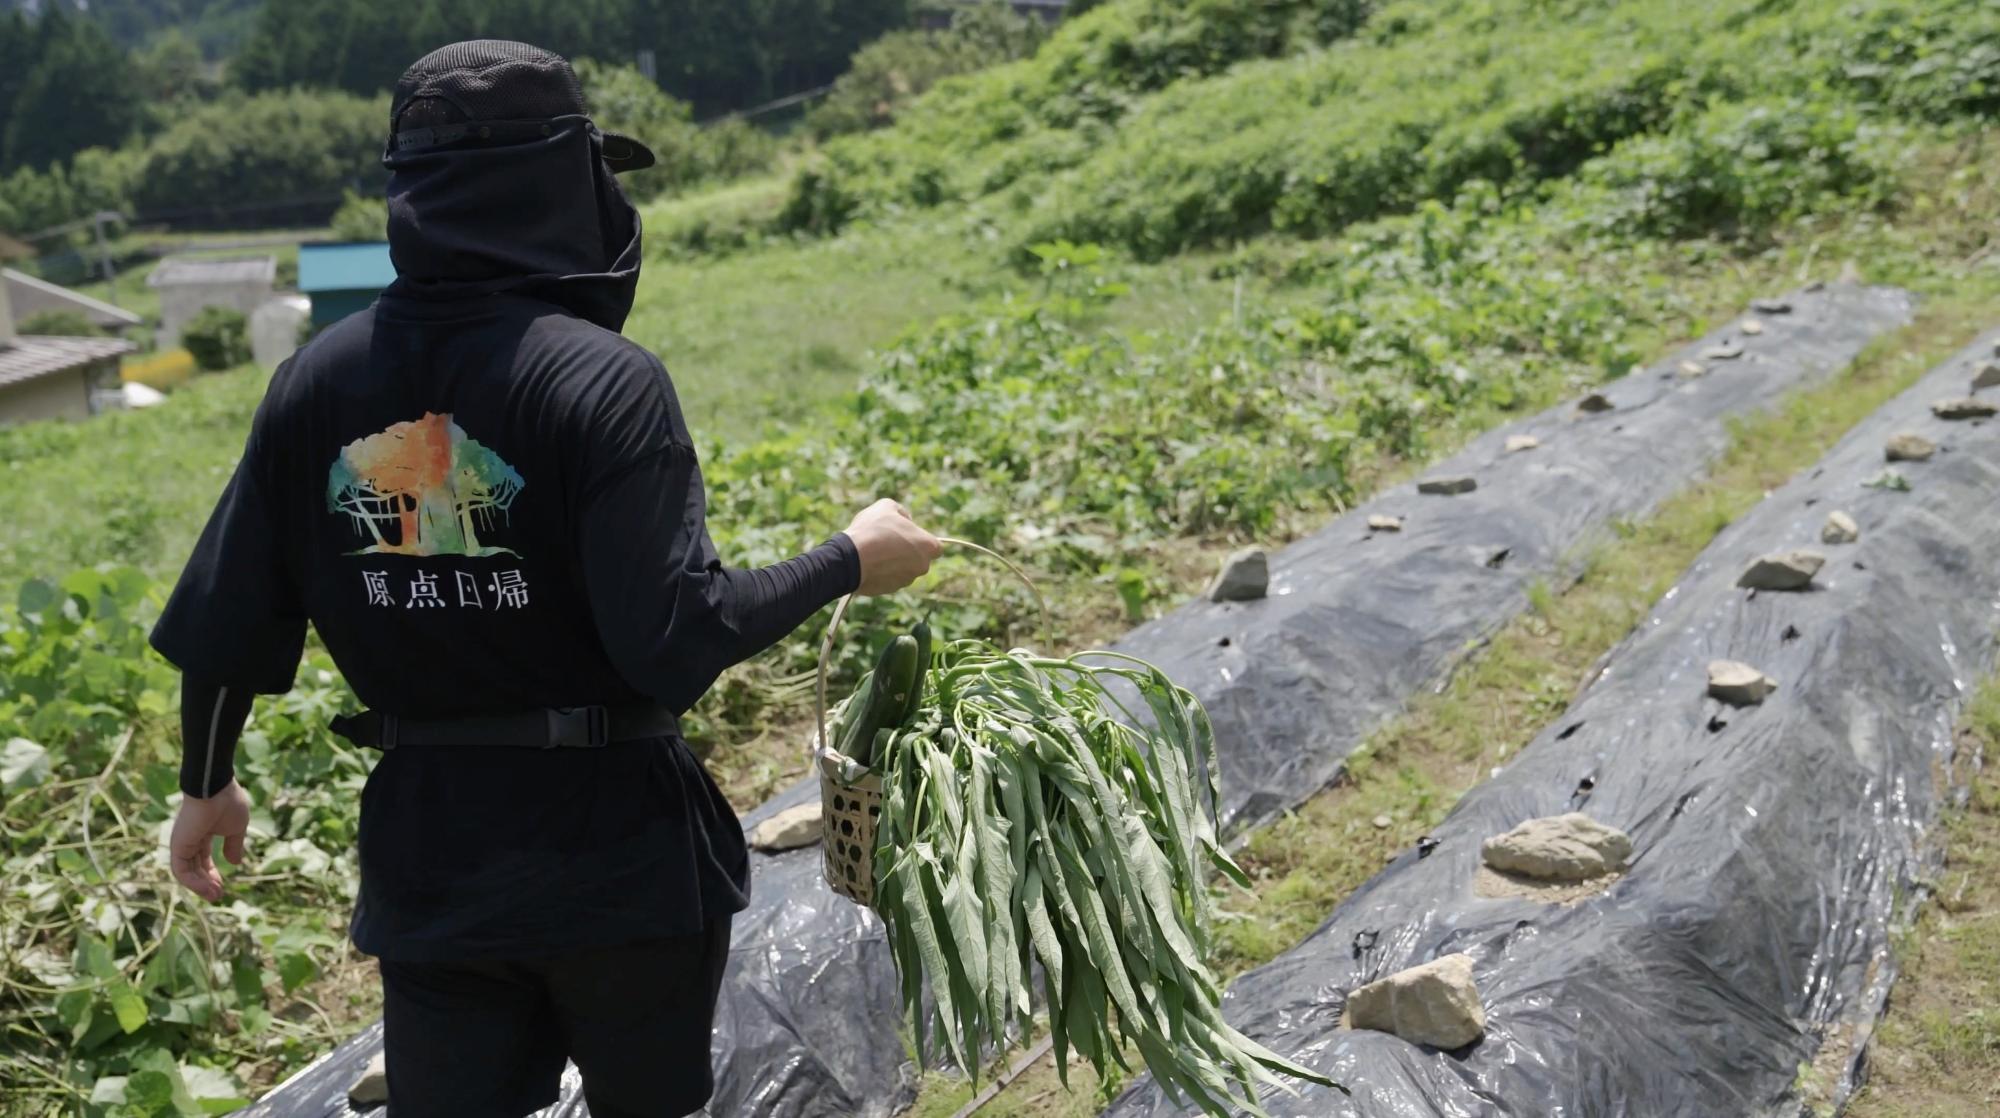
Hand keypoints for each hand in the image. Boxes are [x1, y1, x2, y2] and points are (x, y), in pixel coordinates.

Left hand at [169, 780, 250, 901]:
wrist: (215, 789)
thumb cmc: (228, 804)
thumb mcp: (237, 828)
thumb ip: (234, 845)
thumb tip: (235, 863)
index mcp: (204, 833)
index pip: (204, 859)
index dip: (212, 873)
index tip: (222, 886)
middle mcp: (190, 840)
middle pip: (195, 868)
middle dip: (206, 884)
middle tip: (217, 896)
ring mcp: (182, 843)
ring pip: (187, 873)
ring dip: (200, 887)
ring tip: (214, 896)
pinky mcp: (178, 846)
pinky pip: (182, 870)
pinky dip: (193, 882)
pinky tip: (207, 889)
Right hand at [845, 498, 941, 595]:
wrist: (851, 558)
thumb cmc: (872, 530)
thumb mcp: (887, 507)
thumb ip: (901, 512)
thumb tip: (906, 520)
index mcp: (928, 546)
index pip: (936, 547)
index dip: (922, 540)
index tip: (908, 535)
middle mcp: (922, 566)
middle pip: (919, 559)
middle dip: (907, 552)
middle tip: (888, 541)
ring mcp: (906, 581)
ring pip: (903, 570)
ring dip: (893, 562)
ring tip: (874, 551)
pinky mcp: (890, 590)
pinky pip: (888, 579)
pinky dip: (881, 572)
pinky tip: (868, 563)